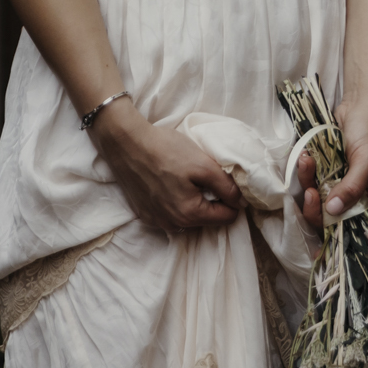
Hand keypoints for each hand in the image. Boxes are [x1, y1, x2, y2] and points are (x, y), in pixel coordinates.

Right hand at [90, 102, 244, 231]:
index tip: (226, 181)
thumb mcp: (203, 165)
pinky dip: (174, 201)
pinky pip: (169, 213)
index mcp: (189, 215)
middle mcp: (172, 225)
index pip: (226, 217)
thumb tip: (240, 202)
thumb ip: (226, 186)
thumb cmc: (165, 150)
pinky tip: (169, 182)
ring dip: (193, 201)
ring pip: (188, 217)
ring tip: (186, 177)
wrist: (126, 143)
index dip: (233, 199)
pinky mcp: (144, 213)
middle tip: (205, 175)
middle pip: (207, 218)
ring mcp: (156, 221)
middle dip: (212, 200)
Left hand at [298, 92, 367, 230]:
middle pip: (329, 215)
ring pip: (316, 195)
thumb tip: (333, 210)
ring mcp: (338, 181)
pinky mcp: (326, 168)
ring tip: (306, 162)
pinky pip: (311, 177)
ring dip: (307, 181)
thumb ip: (351, 187)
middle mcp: (354, 195)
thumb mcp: (367, 161)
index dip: (333, 228)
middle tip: (310, 191)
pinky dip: (305, 170)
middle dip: (315, 204)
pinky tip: (305, 156)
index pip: (351, 226)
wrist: (361, 102)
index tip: (319, 217)